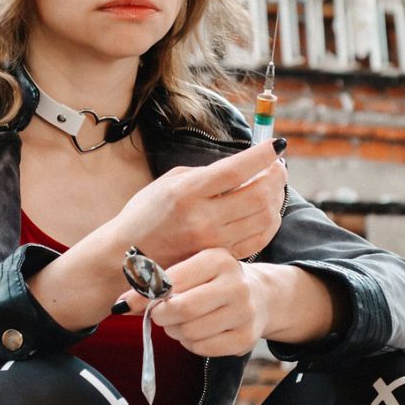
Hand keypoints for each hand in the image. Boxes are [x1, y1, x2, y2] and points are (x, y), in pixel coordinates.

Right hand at [112, 139, 286, 265]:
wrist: (126, 257)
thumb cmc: (147, 213)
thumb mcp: (171, 182)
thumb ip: (207, 173)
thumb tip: (244, 166)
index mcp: (187, 192)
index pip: (236, 169)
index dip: (262, 155)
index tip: (277, 145)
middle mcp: (202, 218)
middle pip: (258, 195)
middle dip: (276, 176)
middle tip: (278, 167)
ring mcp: (213, 242)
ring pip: (265, 218)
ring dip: (276, 198)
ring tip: (274, 187)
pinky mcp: (219, 258)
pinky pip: (259, 239)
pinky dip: (270, 221)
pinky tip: (267, 210)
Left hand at [128, 248, 269, 356]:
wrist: (259, 295)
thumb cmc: (211, 280)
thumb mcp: (190, 269)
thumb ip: (156, 283)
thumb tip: (119, 305)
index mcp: (218, 259)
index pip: (171, 280)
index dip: (145, 294)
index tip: (127, 301)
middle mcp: (236, 284)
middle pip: (182, 309)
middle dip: (160, 315)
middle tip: (158, 313)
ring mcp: (245, 312)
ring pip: (189, 332)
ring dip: (174, 330)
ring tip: (180, 321)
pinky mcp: (246, 338)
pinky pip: (201, 348)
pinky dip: (190, 343)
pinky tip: (196, 331)